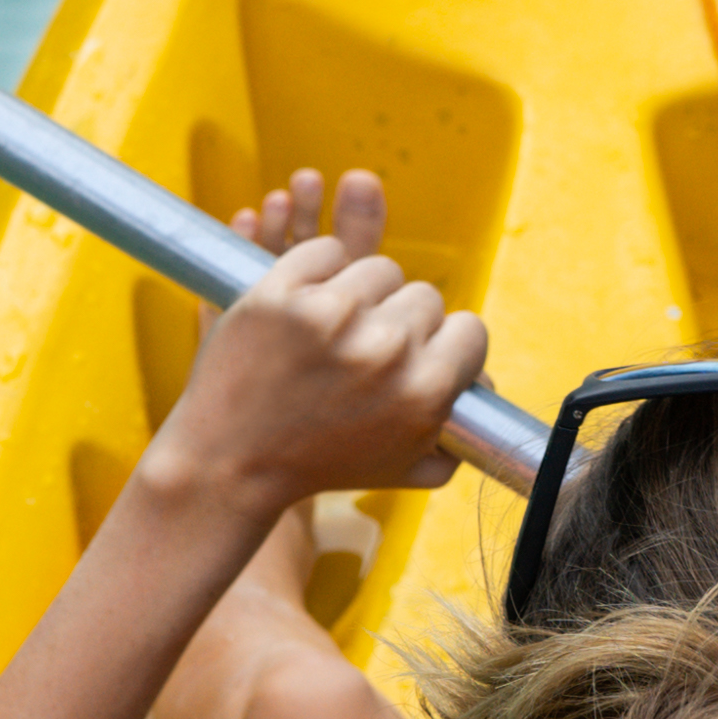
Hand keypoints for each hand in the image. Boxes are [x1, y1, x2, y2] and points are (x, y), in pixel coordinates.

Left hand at [148, 170, 484, 510]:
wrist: (231, 462)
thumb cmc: (321, 465)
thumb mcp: (405, 469)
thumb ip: (459, 435)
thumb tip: (486, 387)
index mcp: (423, 394)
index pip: (469, 330)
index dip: (445, 344)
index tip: (417, 355)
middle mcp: (384, 351)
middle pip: (423, 296)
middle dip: (398, 320)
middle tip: (363, 352)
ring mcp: (329, 316)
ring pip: (377, 268)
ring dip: (359, 292)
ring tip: (332, 330)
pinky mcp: (281, 291)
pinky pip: (325, 249)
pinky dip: (318, 270)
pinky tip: (306, 306)